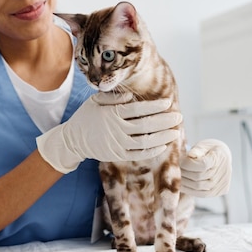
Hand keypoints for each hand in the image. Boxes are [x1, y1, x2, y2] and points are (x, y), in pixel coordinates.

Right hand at [36, 96, 181, 173]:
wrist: (73, 139)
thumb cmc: (87, 116)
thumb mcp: (95, 101)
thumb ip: (114, 97)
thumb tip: (132, 96)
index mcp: (112, 113)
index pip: (138, 109)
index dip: (155, 106)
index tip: (168, 102)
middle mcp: (117, 129)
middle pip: (146, 125)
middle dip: (165, 120)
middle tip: (179, 116)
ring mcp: (118, 144)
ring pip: (146, 141)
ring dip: (163, 136)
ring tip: (175, 131)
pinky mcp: (118, 155)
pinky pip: (139, 154)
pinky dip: (153, 150)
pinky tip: (164, 145)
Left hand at [180, 139, 231, 196]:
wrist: (222, 156)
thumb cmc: (209, 149)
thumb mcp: (204, 144)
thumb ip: (197, 149)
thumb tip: (191, 155)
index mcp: (219, 157)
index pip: (202, 165)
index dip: (187, 164)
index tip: (178, 161)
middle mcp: (224, 172)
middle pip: (198, 176)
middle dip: (183, 173)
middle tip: (174, 169)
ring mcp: (223, 183)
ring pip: (199, 187)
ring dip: (184, 182)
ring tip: (176, 177)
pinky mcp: (220, 191)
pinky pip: (203, 194)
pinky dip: (190, 190)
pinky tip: (181, 185)